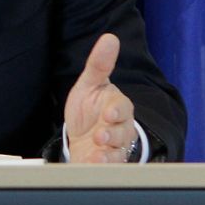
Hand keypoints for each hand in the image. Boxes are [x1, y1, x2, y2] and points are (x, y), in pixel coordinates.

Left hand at [65, 33, 137, 163]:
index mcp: (117, 108)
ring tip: (97, 154)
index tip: (109, 113)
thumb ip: (99, 64)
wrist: (82, 138)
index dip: (117, 111)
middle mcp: (120, 129)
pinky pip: (109, 167)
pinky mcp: (106, 163)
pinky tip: (93, 165)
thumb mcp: (90, 85)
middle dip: (112, 134)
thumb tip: (109, 38)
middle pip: (122, 132)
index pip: (122, 108)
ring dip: (108, 154)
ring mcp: (114, 148)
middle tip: (100, 135)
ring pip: (117, 152)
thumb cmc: (89, 109)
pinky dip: (102, 167)